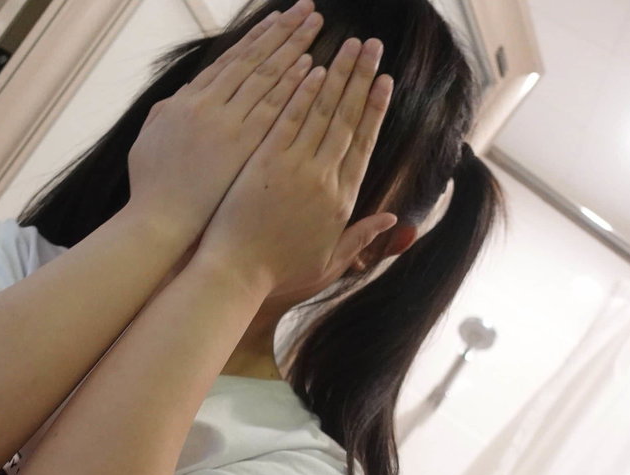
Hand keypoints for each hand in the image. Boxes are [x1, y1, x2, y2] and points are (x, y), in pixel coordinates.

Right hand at [125, 0, 323, 238]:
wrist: (159, 224)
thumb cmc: (152, 190)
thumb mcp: (148, 142)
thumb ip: (167, 114)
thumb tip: (185, 94)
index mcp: (185, 102)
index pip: (229, 61)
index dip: (255, 38)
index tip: (277, 19)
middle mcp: (207, 106)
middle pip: (252, 60)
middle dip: (281, 31)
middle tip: (307, 8)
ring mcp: (226, 125)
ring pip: (265, 77)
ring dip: (293, 48)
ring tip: (315, 26)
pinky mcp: (243, 148)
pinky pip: (273, 109)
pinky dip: (292, 86)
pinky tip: (312, 67)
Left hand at [196, 37, 397, 297]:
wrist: (237, 275)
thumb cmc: (278, 273)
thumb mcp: (329, 262)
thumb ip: (361, 238)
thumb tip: (392, 220)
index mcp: (341, 200)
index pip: (364, 143)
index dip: (375, 109)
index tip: (384, 81)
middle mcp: (324, 179)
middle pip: (348, 119)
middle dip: (362, 78)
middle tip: (372, 46)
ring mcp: (294, 168)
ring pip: (322, 112)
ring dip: (337, 74)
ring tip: (349, 45)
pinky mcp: (265, 162)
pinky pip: (288, 119)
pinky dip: (301, 92)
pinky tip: (311, 67)